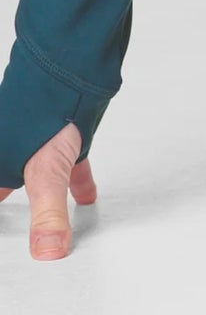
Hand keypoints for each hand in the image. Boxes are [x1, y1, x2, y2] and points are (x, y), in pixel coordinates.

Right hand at [0, 121, 94, 259]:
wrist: (70, 62)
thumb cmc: (45, 109)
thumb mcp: (46, 172)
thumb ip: (47, 214)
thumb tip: (47, 252)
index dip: (1, 211)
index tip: (5, 223)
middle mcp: (10, 154)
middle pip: (7, 188)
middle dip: (9, 205)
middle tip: (16, 228)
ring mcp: (35, 143)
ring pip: (34, 178)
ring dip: (41, 198)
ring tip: (49, 223)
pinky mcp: (60, 134)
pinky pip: (66, 166)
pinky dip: (76, 183)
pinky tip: (88, 196)